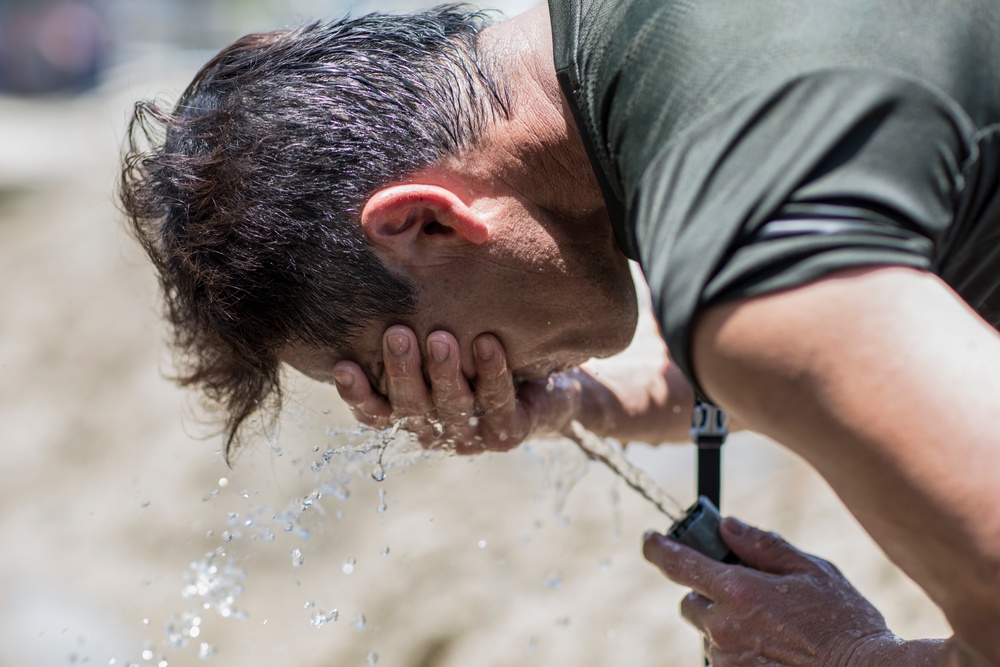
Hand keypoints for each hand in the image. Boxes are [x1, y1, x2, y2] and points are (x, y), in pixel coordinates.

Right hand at [331, 325, 580, 453]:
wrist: (543, 383)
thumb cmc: (475, 350)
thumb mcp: (437, 338)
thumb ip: (410, 325)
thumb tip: (375, 266)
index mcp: (411, 413)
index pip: (375, 412)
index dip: (357, 394)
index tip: (342, 365)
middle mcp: (436, 429)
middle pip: (411, 408)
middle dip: (403, 371)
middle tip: (397, 334)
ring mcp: (472, 433)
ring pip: (453, 406)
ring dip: (445, 373)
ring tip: (441, 337)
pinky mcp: (508, 431)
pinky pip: (498, 401)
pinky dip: (491, 372)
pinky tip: (487, 342)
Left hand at [643, 518, 898, 666]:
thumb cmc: (845, 623)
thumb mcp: (811, 570)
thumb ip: (763, 546)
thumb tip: (727, 526)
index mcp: (738, 591)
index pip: (677, 563)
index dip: (657, 548)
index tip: (650, 539)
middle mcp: (724, 628)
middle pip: (690, 603)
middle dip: (707, 593)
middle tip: (744, 591)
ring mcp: (728, 661)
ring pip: (709, 634)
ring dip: (727, 624)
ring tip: (774, 628)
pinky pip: (725, 660)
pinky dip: (740, 651)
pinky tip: (774, 649)